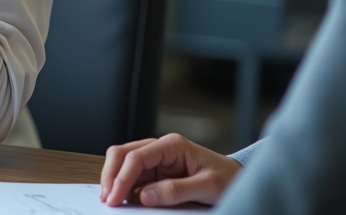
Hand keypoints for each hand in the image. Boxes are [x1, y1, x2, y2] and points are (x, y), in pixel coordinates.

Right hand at [100, 134, 241, 207]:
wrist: (238, 180)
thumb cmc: (227, 178)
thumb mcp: (207, 186)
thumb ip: (176, 190)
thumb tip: (145, 196)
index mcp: (172, 145)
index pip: (136, 156)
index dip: (122, 177)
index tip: (114, 196)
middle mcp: (160, 149)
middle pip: (122, 154)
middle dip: (111, 175)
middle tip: (107, 199)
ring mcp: (156, 161)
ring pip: (123, 164)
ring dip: (115, 181)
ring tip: (112, 201)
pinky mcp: (156, 173)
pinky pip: (133, 178)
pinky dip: (125, 188)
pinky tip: (123, 199)